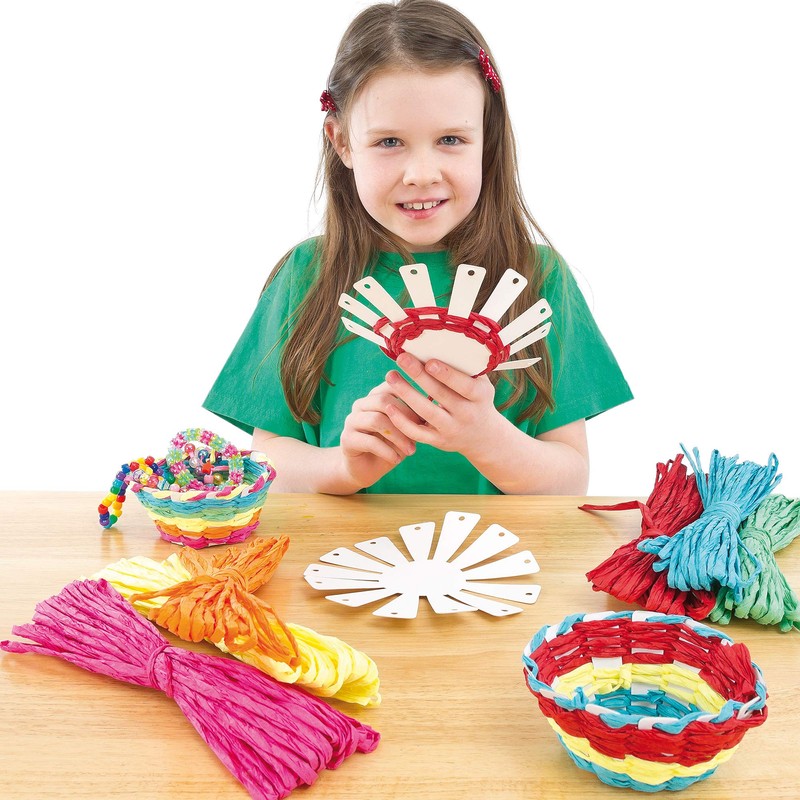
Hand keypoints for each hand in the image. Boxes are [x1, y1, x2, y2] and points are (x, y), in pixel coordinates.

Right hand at [339, 381, 421, 487]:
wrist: (366, 468)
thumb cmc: (390, 445)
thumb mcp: (406, 429)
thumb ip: (414, 416)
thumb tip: (436, 403)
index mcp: (375, 397)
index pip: (391, 385)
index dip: (411, 396)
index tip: (426, 412)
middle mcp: (361, 405)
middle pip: (383, 400)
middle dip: (405, 417)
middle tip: (421, 432)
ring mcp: (351, 420)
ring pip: (376, 420)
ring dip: (398, 436)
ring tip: (411, 451)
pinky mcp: (347, 439)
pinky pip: (369, 441)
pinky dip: (387, 451)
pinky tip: (396, 460)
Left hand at [384, 352, 506, 458]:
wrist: (483, 436)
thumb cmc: (477, 400)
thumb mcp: (481, 384)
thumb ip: (466, 368)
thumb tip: (443, 341)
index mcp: (480, 396)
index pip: (464, 385)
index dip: (447, 375)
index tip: (429, 362)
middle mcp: (467, 414)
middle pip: (440, 395)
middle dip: (419, 376)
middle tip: (402, 358)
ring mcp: (451, 429)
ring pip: (425, 412)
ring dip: (406, 393)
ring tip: (391, 376)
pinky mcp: (438, 441)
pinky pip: (417, 432)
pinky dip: (401, 421)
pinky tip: (389, 406)